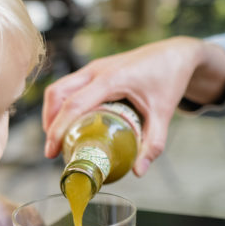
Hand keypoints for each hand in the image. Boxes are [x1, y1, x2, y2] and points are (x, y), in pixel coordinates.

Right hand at [42, 37, 224, 175]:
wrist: (175, 54)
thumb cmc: (169, 79)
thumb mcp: (163, 114)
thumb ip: (153, 143)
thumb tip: (138, 171)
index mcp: (112, 79)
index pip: (74, 104)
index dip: (58, 128)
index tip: (52, 151)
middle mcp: (97, 70)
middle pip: (58, 93)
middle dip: (50, 122)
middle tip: (53, 149)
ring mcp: (94, 68)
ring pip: (60, 88)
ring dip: (53, 112)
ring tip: (58, 138)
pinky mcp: (95, 70)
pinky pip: (69, 86)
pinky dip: (62, 105)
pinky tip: (70, 123)